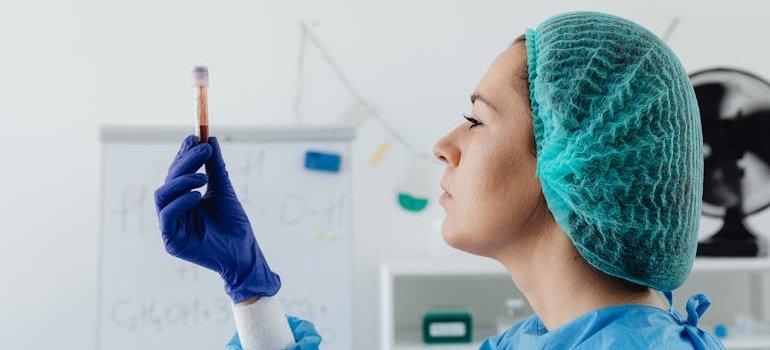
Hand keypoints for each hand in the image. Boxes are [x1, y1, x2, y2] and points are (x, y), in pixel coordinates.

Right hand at [154, 136, 280, 302]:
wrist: (243, 252)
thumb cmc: (234, 225)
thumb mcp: (225, 190)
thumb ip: (216, 168)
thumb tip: (210, 140)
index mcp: (184, 198)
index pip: (177, 172)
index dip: (183, 154)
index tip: (195, 137)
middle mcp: (174, 210)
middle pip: (169, 179)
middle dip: (185, 162)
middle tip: (203, 150)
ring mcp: (170, 225)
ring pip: (162, 194)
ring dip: (181, 181)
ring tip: (203, 178)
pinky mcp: (171, 240)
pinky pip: (167, 216)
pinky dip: (180, 202)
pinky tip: (197, 195)